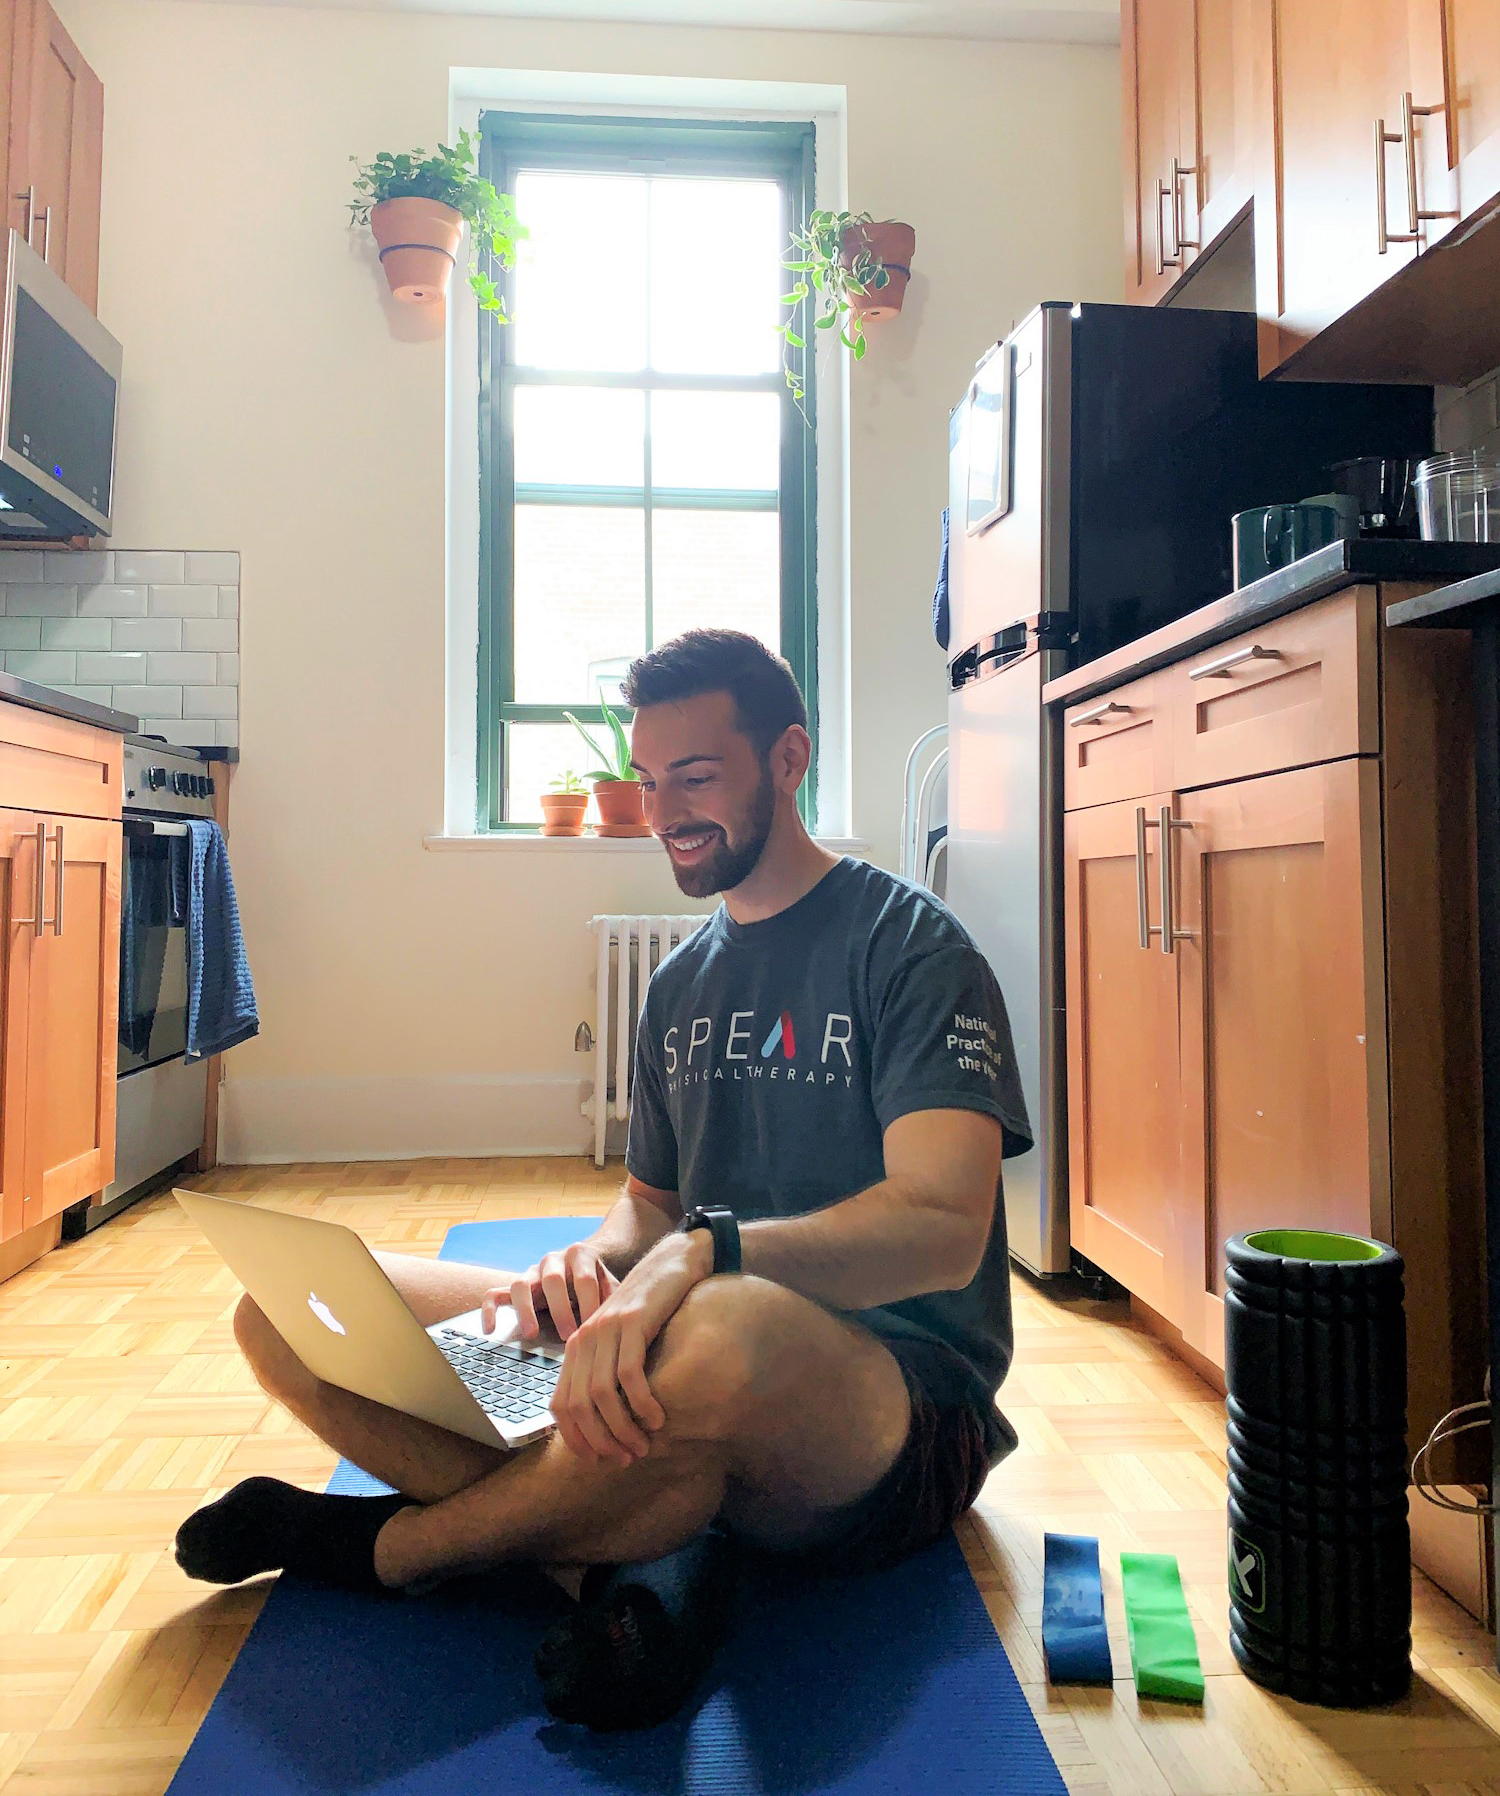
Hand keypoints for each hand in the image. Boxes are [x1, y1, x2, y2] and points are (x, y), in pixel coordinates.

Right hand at [480, 1243, 619, 1341]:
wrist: (584, 1262)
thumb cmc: (599, 1281)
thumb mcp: (610, 1283)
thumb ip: (615, 1297)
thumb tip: (623, 1321)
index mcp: (580, 1255)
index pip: (585, 1279)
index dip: (589, 1304)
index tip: (594, 1328)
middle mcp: (552, 1259)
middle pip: (552, 1279)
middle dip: (561, 1310)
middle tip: (569, 1336)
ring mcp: (531, 1271)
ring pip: (519, 1284)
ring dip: (525, 1310)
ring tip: (532, 1334)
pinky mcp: (516, 1286)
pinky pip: (494, 1293)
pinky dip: (490, 1310)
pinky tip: (491, 1330)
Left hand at [550, 1228, 712, 1465]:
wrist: (669, 1266)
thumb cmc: (648, 1312)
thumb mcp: (619, 1344)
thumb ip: (607, 1374)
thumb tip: (606, 1428)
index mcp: (575, 1348)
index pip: (561, 1406)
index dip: (577, 1439)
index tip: (599, 1460)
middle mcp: (584, 1339)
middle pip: (579, 1405)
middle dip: (601, 1440)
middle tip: (626, 1458)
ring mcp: (606, 1329)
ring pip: (603, 1394)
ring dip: (623, 1428)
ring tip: (643, 1446)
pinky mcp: (632, 1322)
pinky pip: (630, 1373)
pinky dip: (642, 1402)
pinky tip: (657, 1418)